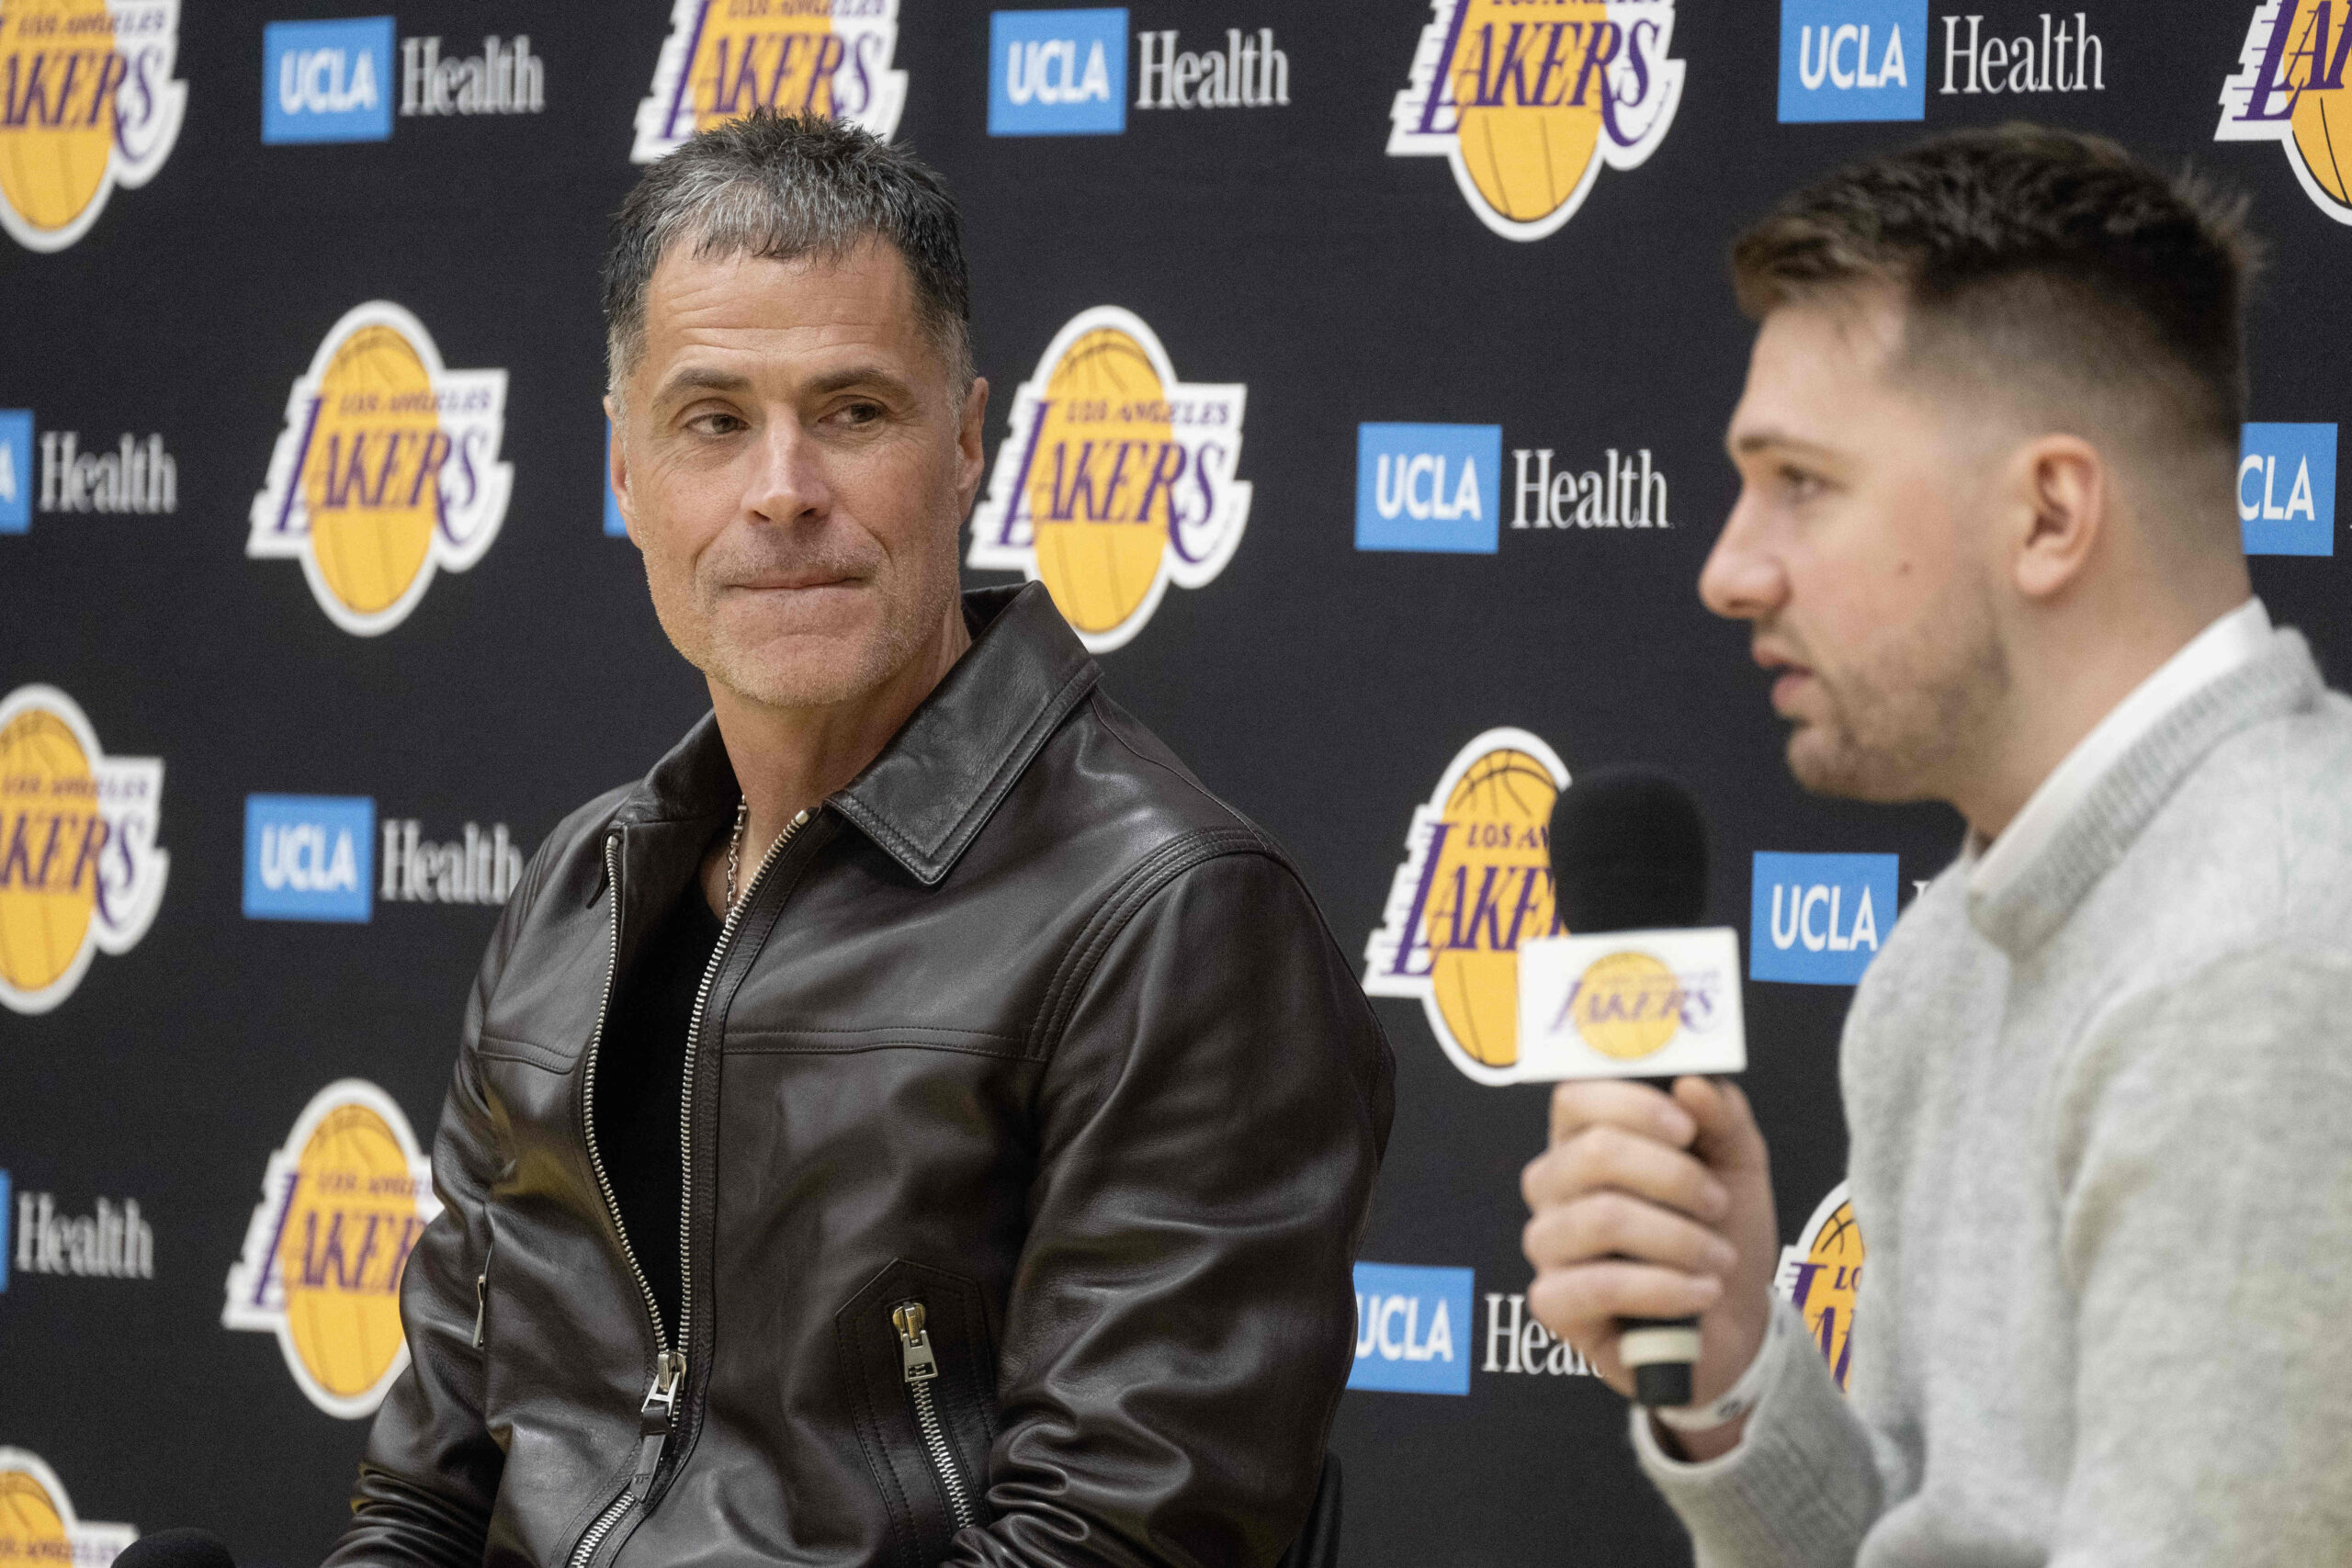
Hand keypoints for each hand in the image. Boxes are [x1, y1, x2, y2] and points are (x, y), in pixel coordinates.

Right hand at [1520, 1077, 1777, 1451]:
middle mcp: (1553, 1184)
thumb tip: (1692, 1083)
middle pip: (1595, 1153)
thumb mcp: (1738, 1163)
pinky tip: (1701, 1292)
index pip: (1576, 1097)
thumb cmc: (1721, 1230)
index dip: (1633, 1105)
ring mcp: (1548, 1243)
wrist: (1734, 1319)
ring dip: (1680, 1238)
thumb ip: (1722, 1116)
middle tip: (1716, 1203)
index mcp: (1584, 1138)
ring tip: (1718, 1257)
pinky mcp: (1553, 1302)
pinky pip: (1600, 1286)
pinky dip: (1666, 1288)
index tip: (1687, 1130)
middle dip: (1674, 1177)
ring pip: (1603, 1219)